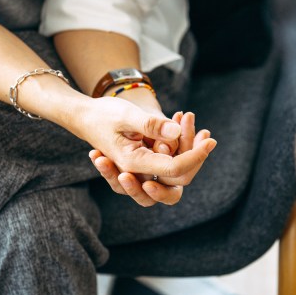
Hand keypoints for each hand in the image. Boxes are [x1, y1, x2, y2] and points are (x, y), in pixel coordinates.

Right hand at [79, 96, 214, 183]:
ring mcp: (142, 170)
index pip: (173, 169)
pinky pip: (168, 161)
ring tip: (189, 122)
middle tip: (206, 136)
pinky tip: (181, 119)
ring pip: (174, 173)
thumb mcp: (126, 115)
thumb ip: (150, 124)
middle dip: (194, 158)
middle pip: (177, 180)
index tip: (210, 140)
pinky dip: (180, 144)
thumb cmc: (102, 114)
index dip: (194, 157)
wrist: (85, 116)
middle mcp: (138, 172)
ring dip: (187, 150)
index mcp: (133, 163)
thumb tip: (175, 132)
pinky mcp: (145, 162)